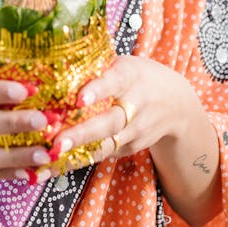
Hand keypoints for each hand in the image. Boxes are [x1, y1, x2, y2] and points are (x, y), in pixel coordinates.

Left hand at [43, 55, 194, 171]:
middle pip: (109, 121)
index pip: (114, 82)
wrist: (177, 105)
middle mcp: (135, 105)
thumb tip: (53, 63)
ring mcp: (135, 130)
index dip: (97, 90)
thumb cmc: (138, 78)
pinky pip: (102, 154)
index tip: (79, 99)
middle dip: (82, 133)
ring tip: (51, 158)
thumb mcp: (124, 64)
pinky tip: (55, 165)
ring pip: (105, 143)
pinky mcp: (130, 147)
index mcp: (129, 76)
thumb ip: (96, 67)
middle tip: (57, 142)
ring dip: (77, 153)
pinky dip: (78, 160)